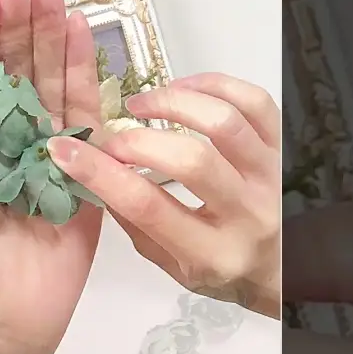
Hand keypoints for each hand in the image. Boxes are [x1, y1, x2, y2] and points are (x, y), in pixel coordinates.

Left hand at [0, 0, 103, 353]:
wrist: (2, 311)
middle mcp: (12, 130)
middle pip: (19, 63)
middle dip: (21, 21)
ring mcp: (51, 143)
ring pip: (52, 77)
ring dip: (52, 32)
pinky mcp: (86, 162)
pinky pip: (86, 111)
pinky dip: (84, 69)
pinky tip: (79, 33)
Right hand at [47, 72, 282, 317]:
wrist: (287, 267)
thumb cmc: (224, 268)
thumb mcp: (174, 266)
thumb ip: (136, 224)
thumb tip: (93, 173)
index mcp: (212, 254)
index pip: (148, 207)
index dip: (99, 173)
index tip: (65, 149)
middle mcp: (247, 214)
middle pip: (190, 161)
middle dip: (137, 140)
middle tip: (112, 135)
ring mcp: (270, 176)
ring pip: (225, 123)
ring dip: (174, 103)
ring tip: (143, 104)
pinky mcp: (283, 148)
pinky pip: (255, 102)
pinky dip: (214, 85)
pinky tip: (183, 89)